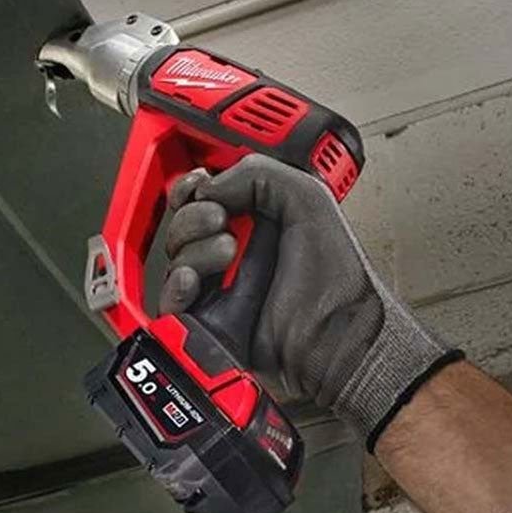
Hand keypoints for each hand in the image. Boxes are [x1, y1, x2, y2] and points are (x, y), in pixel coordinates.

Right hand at [160, 154, 458, 445]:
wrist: (340, 338)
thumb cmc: (338, 280)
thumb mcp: (308, 198)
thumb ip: (257, 174)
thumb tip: (209, 186)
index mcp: (259, 222)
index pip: (205, 196)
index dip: (194, 187)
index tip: (200, 184)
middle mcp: (237, 254)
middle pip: (183, 225)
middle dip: (194, 215)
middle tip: (221, 219)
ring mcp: (221, 289)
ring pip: (176, 260)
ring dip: (193, 248)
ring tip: (227, 252)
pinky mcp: (209, 323)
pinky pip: (171, 303)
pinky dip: (176, 286)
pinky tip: (194, 278)